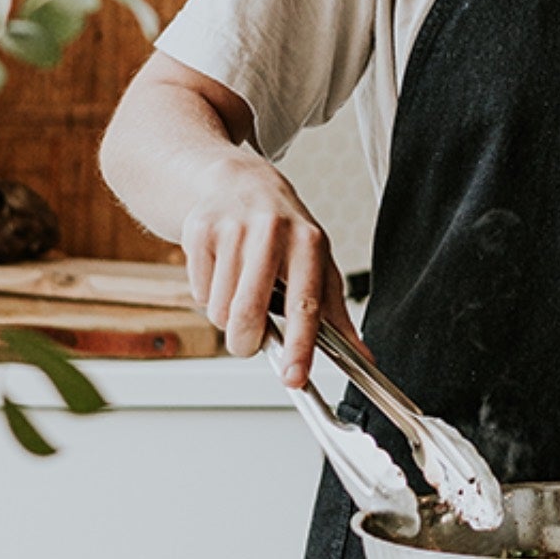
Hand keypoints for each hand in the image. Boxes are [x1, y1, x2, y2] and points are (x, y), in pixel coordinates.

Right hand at [179, 151, 360, 387]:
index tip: (294, 377)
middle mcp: (272, 231)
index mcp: (308, 242)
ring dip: (226, 315)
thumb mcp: (317, 262)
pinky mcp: (199, 229)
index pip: (305, 305)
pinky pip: (198, 292)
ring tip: (239, 288)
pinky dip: (207, 294)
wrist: (237, 181)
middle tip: (250, 340)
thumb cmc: (284, 230)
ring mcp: (232, 228)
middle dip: (246, 341)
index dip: (299, 346)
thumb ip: (335, 312)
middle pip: (249, 313)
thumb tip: (362, 355)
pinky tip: (220, 270)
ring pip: (219, 310)